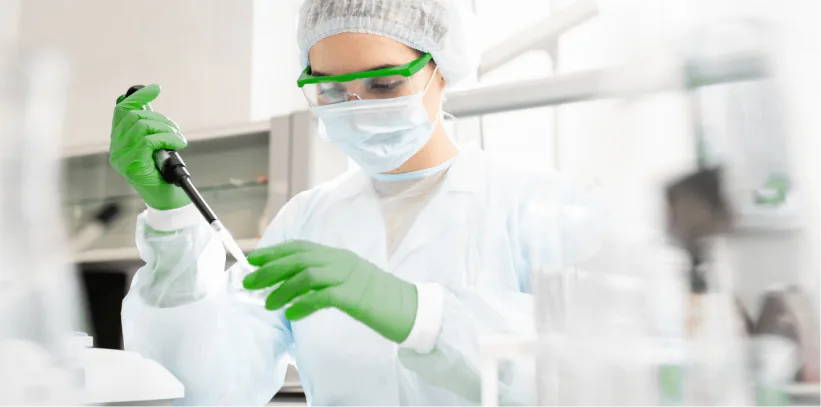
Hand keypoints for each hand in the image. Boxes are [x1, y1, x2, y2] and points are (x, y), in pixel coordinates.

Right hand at [110, 84, 189, 209]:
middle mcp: (116, 148)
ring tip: (179, 138)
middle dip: (160, 118)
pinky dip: (168, 138)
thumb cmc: (163, 173)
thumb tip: (147, 104)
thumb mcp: (155, 146)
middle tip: (175, 129)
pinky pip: (149, 140)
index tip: (156, 89)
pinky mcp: (132, 165)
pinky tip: (179, 144)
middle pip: (134, 117)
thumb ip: (148, 128)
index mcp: (119, 141)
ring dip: (166, 128)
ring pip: (141, 126)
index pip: (121, 111)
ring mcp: (121, 157)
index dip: (138, 97)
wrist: (167, 200)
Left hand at [243, 240, 417, 342]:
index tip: (253, 260)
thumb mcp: (350, 281)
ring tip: (268, 304)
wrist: (411, 308)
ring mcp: (349, 277)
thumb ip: (327, 279)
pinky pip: (322, 297)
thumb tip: (295, 286)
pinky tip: (291, 314)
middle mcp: (342, 261)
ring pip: (306, 275)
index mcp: (339, 256)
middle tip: (249, 282)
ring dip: (282, 289)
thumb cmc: (380, 299)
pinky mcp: (355, 296)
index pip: (301, 247)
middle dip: (270, 269)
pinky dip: (303, 304)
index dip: (275, 252)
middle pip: (298, 258)